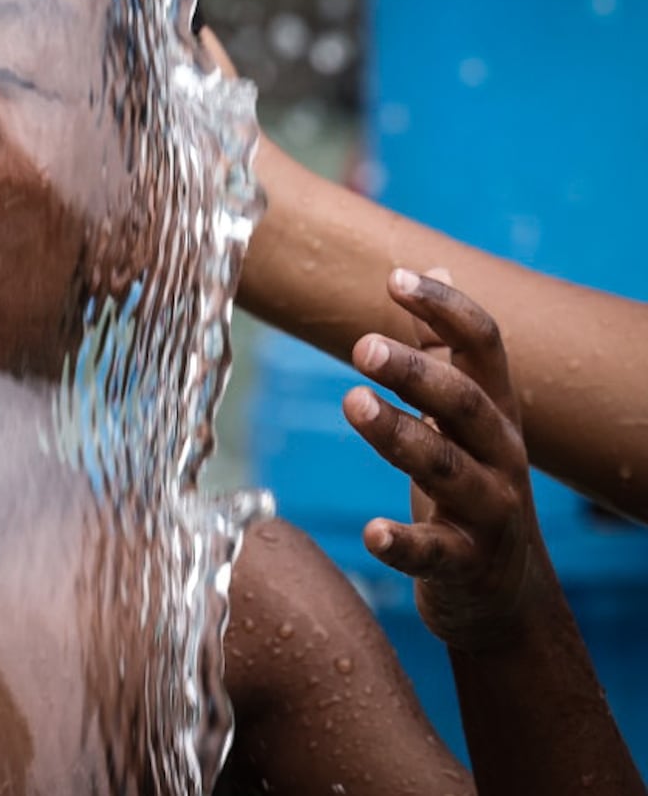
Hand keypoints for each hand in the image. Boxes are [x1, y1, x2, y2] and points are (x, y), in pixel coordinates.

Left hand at [342, 268, 553, 651]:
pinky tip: (371, 532)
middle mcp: (501, 457)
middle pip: (467, 405)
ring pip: (449, 470)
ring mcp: (489, 513)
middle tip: (362, 346)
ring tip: (353, 402)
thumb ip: (445, 345)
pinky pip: (434, 553)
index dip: (446, 309)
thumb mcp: (463, 416)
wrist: (503, 595)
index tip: (396, 277)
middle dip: (419, 373)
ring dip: (400, 436)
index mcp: (495, 413)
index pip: (485, 347)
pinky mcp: (465, 565)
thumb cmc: (471, 486)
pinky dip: (403, 543)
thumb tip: (430, 262)